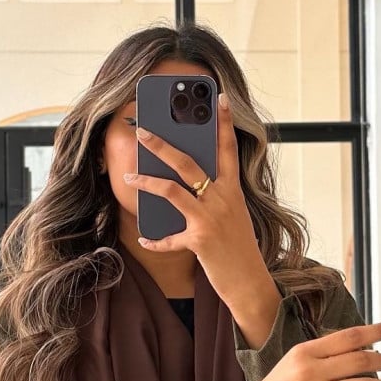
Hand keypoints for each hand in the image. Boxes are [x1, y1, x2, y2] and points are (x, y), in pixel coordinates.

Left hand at [123, 95, 274, 315]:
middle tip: (144, 129)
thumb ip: (213, 198)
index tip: (219, 98)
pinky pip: (169, 237)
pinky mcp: (200, 239)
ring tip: (130, 176)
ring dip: (147, 181)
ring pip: (172, 190)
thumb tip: (182, 184)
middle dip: (163, 144)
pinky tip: (145, 238)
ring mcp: (211, 218)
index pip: (228, 149)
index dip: (224, 122)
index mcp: (232, 190)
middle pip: (189, 163)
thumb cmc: (238, 248)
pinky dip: (155, 240)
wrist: (250, 282)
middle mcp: (223, 199)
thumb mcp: (232, 216)